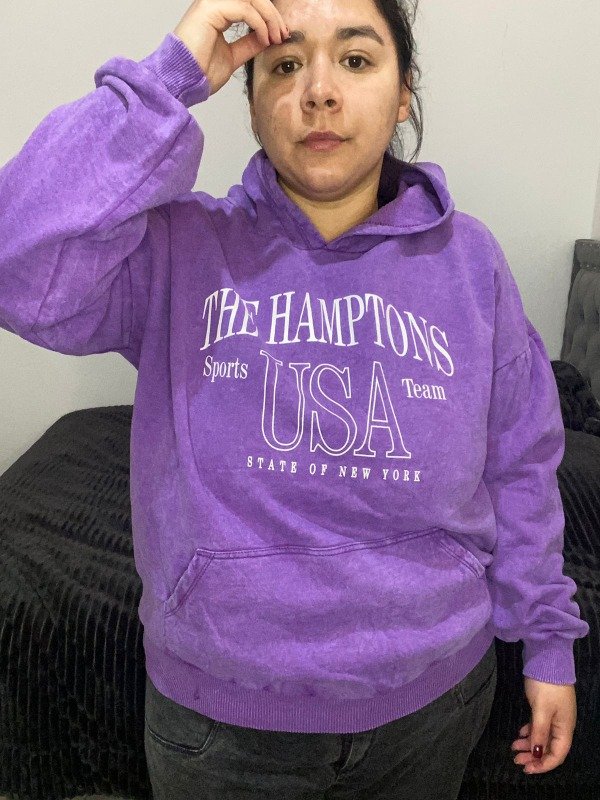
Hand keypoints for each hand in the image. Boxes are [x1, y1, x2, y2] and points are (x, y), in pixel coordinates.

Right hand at [173, 0, 288, 95]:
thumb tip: (267, 37)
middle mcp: (213, 4)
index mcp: (217, 12)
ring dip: (269, 17)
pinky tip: (265, 38)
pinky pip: (244, 9)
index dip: (268, 16)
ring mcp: (210, 4)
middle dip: (272, 14)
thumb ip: (248, 44)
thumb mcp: (233, 56)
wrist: (185, 81)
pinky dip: (259, 23)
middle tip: (283, 34)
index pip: (248, 4)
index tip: (281, 35)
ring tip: (276, 37)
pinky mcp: (210, 9)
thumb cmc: (201, 72)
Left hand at [511, 677, 576, 773]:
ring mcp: (554, 715)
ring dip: (529, 744)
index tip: (527, 768)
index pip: (557, 754)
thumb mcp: (541, 710)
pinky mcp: (546, 707)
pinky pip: (539, 726)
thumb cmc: (546, 686)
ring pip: (542, 737)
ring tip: (513, 746)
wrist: (548, 659)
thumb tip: (537, 754)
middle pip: (549, 747)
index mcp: (565, 728)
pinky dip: (530, 731)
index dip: (543, 764)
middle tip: (516, 759)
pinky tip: (520, 733)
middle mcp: (561, 724)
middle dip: (533, 756)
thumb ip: (539, 732)